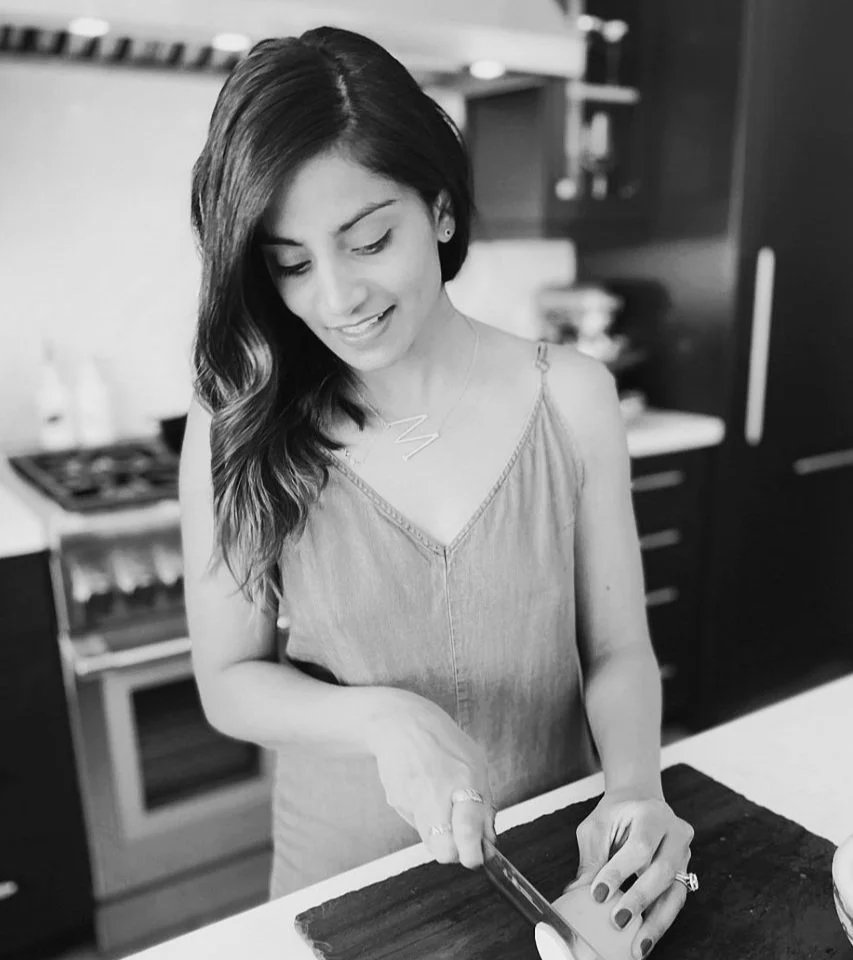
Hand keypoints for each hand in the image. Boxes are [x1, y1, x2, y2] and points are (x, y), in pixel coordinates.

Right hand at [364, 689, 495, 867]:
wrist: (400, 722)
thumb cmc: (441, 740)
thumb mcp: (475, 762)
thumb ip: (483, 803)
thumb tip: (488, 842)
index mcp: (464, 778)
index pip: (468, 829)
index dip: (472, 853)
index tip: (476, 858)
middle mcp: (437, 790)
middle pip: (444, 849)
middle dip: (454, 852)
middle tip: (459, 839)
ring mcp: (413, 797)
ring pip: (429, 841)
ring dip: (438, 835)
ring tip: (441, 807)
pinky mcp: (396, 801)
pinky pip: (416, 824)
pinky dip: (423, 818)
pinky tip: (424, 794)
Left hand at [566, 788, 693, 958]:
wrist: (639, 802)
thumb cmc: (616, 814)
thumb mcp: (597, 827)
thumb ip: (591, 858)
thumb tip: (576, 893)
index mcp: (652, 814)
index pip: (639, 847)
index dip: (619, 872)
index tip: (598, 894)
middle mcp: (675, 833)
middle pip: (662, 871)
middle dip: (639, 900)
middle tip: (618, 921)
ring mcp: (685, 855)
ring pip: (675, 893)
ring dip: (656, 923)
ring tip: (637, 946)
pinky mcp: (685, 873)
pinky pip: (676, 902)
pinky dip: (660, 922)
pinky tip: (644, 939)